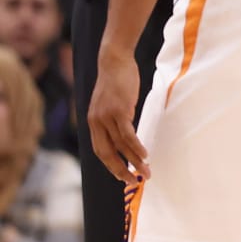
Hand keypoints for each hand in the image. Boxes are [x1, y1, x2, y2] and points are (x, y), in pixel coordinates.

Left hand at [88, 41, 147, 182]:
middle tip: (134, 181)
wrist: (114, 60)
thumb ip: (115, 118)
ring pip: (120, 146)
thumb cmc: (116, 80)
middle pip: (107, 153)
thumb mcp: (111, 102)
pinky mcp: (118, 110)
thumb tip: (127, 132)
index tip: (124, 175)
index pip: (100, 150)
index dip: (111, 165)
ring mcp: (106, 117)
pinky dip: (136, 146)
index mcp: (93, 123)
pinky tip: (145, 154)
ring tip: (146, 171)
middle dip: (121, 170)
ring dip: (134, 161)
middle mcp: (96, 122)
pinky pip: (127, 134)